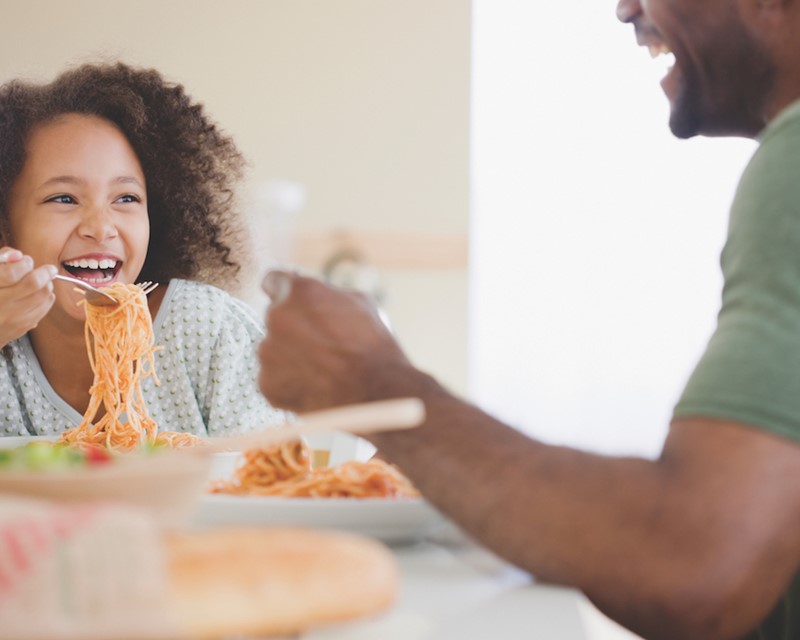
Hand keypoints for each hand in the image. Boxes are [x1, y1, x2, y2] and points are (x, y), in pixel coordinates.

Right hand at [0, 248, 56, 346]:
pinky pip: (43, 310)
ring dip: (48, 284)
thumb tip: (17, 255)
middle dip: (44, 272)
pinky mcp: (20, 328)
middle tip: (48, 269)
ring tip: (44, 280)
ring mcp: (10, 318)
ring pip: (42, 296)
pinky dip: (47, 298)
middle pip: (32, 284)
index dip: (24, 263)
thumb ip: (0, 258)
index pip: (11, 273)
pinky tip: (41, 293)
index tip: (26, 260)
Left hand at [258, 270, 411, 411]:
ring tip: (322, 369)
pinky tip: (315, 386)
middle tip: (320, 343)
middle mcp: (275, 318)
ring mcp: (268, 353)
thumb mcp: (360, 303)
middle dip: (292, 327)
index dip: (284, 291)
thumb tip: (319, 295)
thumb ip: (329, 295)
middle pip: (275, 318)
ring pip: (273, 350)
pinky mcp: (267, 384)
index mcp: (297, 292)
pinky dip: (289, 383)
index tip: (292, 302)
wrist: (375, 393)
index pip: (273, 280)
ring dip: (289, 356)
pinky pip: (273, 379)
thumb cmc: (373, 346)